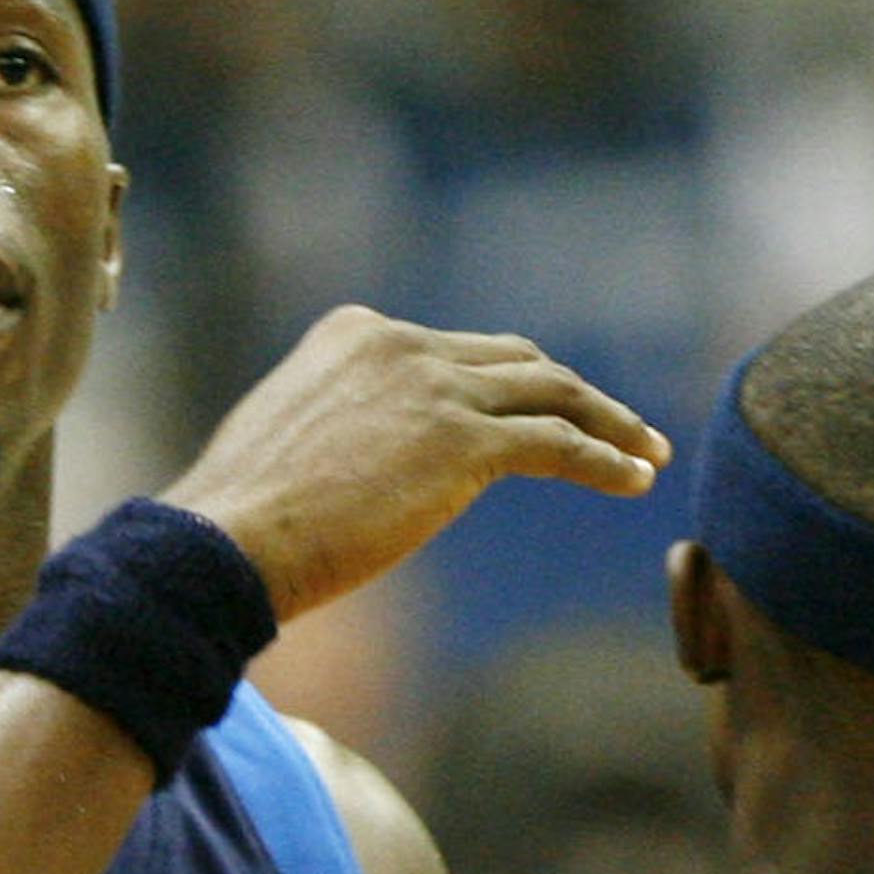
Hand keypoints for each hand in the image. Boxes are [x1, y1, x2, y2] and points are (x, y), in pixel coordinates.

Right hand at [160, 305, 669, 621]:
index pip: (453, 350)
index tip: (537, 413)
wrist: (227, 540)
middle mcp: (401, 343)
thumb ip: (340, 427)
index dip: (504, 384)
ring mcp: (435, 387)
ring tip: (645, 453)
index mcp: (354, 333)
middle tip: (616, 425)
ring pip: (551, 392)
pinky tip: (634, 481)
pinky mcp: (463, 442)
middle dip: (571, 392)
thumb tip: (365, 467)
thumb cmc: (241, 517)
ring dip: (608, 421)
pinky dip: (604, 459)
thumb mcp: (289, 440)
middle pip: (515, 359)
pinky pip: (558, 443)